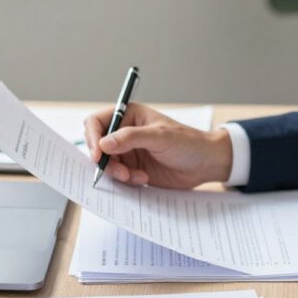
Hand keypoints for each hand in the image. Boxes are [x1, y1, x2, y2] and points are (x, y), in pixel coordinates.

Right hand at [83, 103, 232, 188]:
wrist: (205, 164)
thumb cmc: (188, 142)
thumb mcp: (160, 137)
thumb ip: (131, 138)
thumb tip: (104, 143)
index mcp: (129, 116)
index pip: (97, 122)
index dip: (93, 138)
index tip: (98, 155)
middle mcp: (125, 133)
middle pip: (98, 146)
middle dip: (105, 161)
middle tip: (120, 172)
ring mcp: (128, 152)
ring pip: (106, 164)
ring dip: (117, 173)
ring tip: (136, 177)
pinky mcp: (133, 168)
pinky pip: (117, 177)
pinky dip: (126, 181)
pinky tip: (143, 179)